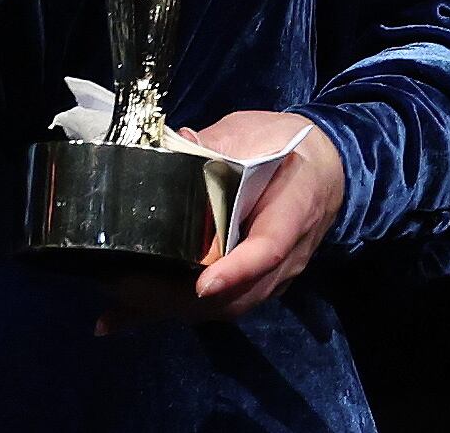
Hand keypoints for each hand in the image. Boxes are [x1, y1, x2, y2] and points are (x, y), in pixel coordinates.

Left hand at [94, 112, 346, 335]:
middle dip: (184, 299)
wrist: (326, 167)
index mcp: (292, 212)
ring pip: (227, 306)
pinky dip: (173, 310)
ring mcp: (272, 276)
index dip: (236, 271)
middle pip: (239, 294)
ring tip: (123, 303)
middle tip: (130, 289)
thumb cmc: (288, 146)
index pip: (268, 250)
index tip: (203, 286)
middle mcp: (287, 257)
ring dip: (175, 310)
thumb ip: (220, 143)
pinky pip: (219, 304)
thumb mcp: (258, 133)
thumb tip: (180, 143)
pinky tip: (126, 317)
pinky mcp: (255, 282)